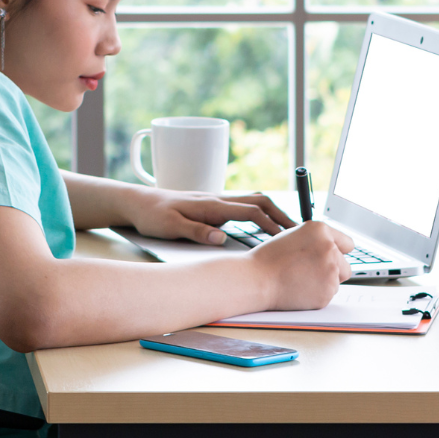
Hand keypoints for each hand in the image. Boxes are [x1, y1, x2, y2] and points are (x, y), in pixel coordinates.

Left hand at [124, 188, 295, 244]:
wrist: (138, 203)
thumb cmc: (152, 216)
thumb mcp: (171, 228)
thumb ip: (197, 232)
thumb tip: (221, 237)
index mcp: (212, 205)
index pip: (252, 211)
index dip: (272, 224)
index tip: (288, 238)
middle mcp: (218, 199)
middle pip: (260, 201)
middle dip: (282, 214)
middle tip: (300, 232)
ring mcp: (217, 201)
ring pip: (254, 200)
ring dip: (274, 212)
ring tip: (289, 229)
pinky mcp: (213, 205)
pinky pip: (244, 206)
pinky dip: (261, 212)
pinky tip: (265, 225)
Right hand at [251, 221, 353, 310]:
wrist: (256, 279)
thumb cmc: (269, 258)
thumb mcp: (294, 235)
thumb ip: (318, 240)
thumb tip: (335, 249)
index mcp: (321, 230)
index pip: (348, 244)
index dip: (338, 252)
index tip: (332, 258)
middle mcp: (330, 249)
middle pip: (345, 267)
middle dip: (332, 271)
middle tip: (309, 272)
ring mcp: (330, 272)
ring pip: (336, 282)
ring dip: (323, 283)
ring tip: (300, 279)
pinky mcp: (326, 293)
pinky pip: (327, 295)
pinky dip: (316, 295)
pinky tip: (299, 288)